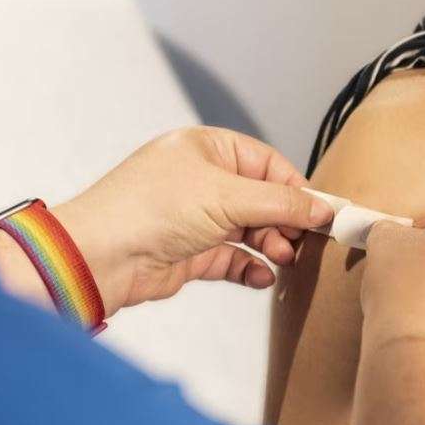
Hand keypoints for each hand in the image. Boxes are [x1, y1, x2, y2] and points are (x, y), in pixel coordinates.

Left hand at [53, 127, 333, 314]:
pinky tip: (264, 276)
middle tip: (304, 242)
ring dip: (270, 245)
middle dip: (285, 221)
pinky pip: (232, 259)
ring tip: (283, 258)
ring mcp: (194, 218)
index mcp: (206, 148)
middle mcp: (200, 180)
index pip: (267, 164)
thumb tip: (322, 208)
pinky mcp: (189, 253)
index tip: (323, 213)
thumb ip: (280, 203)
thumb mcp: (226, 196)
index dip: (296, 189)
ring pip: (249, 230)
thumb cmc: (147, 209)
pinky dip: (250, 268)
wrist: (100, 256)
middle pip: (261, 199)